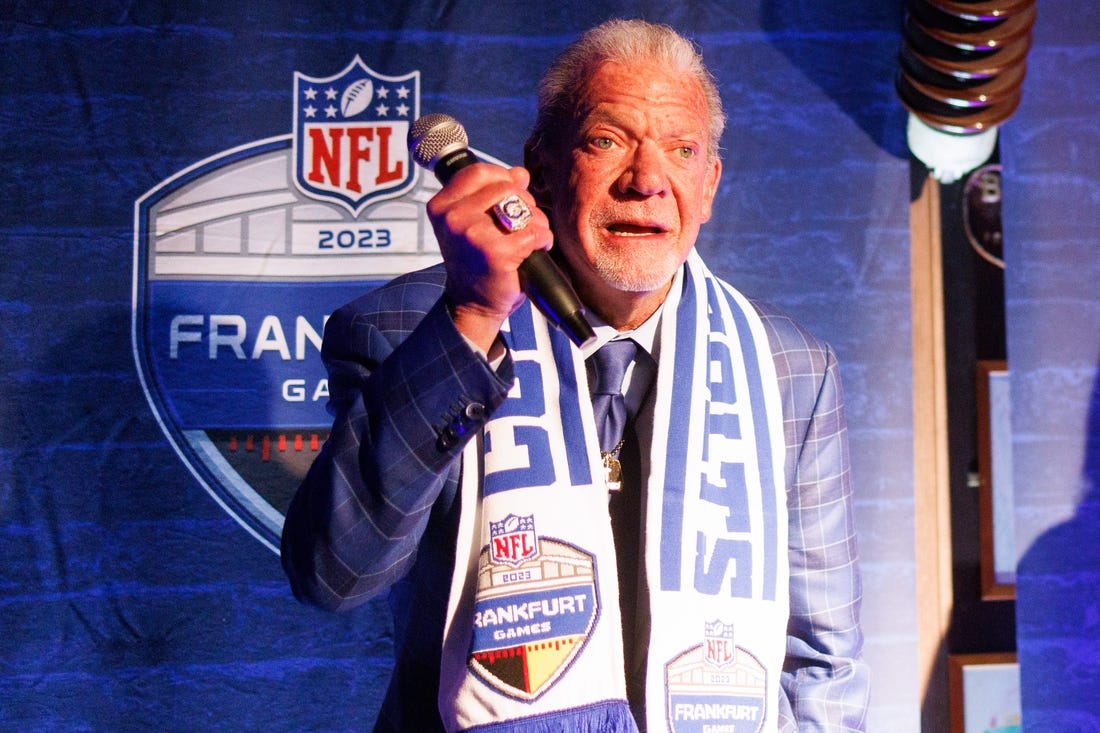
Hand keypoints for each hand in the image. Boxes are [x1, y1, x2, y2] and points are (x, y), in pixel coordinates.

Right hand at [426, 163, 551, 351]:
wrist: (473, 304)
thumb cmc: (476, 263)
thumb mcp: (475, 221)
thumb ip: (493, 193)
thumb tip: (519, 173)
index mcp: (442, 206)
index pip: (479, 172)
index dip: (503, 178)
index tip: (509, 197)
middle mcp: (452, 217)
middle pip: (506, 187)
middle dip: (524, 203)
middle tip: (521, 225)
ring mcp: (472, 233)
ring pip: (524, 208)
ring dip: (536, 223)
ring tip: (527, 241)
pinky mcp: (495, 251)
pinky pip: (534, 233)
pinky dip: (542, 241)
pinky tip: (533, 253)